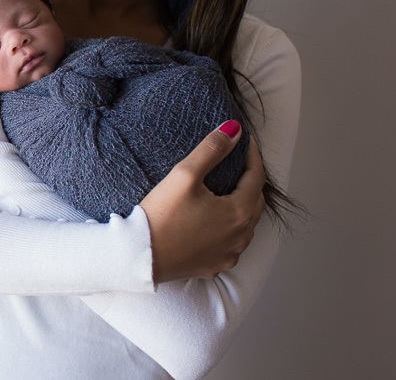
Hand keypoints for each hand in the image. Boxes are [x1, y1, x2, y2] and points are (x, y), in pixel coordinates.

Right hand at [139, 122, 265, 282]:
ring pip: (245, 224)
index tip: (245, 139)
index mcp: (239, 213)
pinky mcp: (214, 266)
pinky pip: (230, 244)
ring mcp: (228, 255)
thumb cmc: (161, 216)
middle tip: (237, 162)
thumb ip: (212, 149)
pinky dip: (229, 228)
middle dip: (250, 179)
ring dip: (241, 205)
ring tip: (227, 188)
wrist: (139, 257)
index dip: (252, 155)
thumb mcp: (185, 175)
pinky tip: (215, 220)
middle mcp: (240, 237)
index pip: (257, 177)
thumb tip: (234, 130)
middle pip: (255, 201)